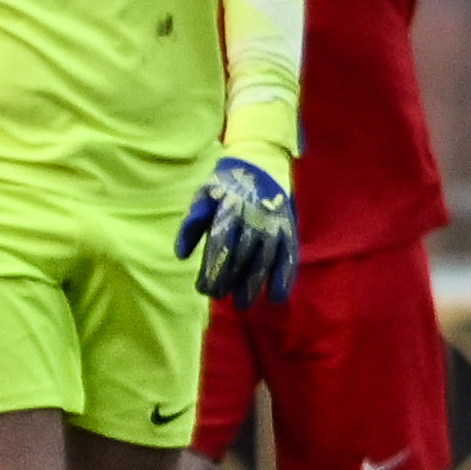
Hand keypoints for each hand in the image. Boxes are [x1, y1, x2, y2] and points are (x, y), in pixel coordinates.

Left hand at [178, 157, 297, 307]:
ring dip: (254, 285)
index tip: (204, 289)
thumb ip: (191, 224)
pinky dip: (285, 277)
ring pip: (264, 261)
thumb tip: (181, 255)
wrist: (261, 165)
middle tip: (218, 296)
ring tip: (242, 303)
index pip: (221, 247)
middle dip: (229, 280)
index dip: (213, 270)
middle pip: (241, 257)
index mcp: (230, 212)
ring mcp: (274, 226)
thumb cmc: (224, 186)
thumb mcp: (203, 196)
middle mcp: (254, 221)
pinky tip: (278, 296)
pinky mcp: (289, 230)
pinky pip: (289, 257)